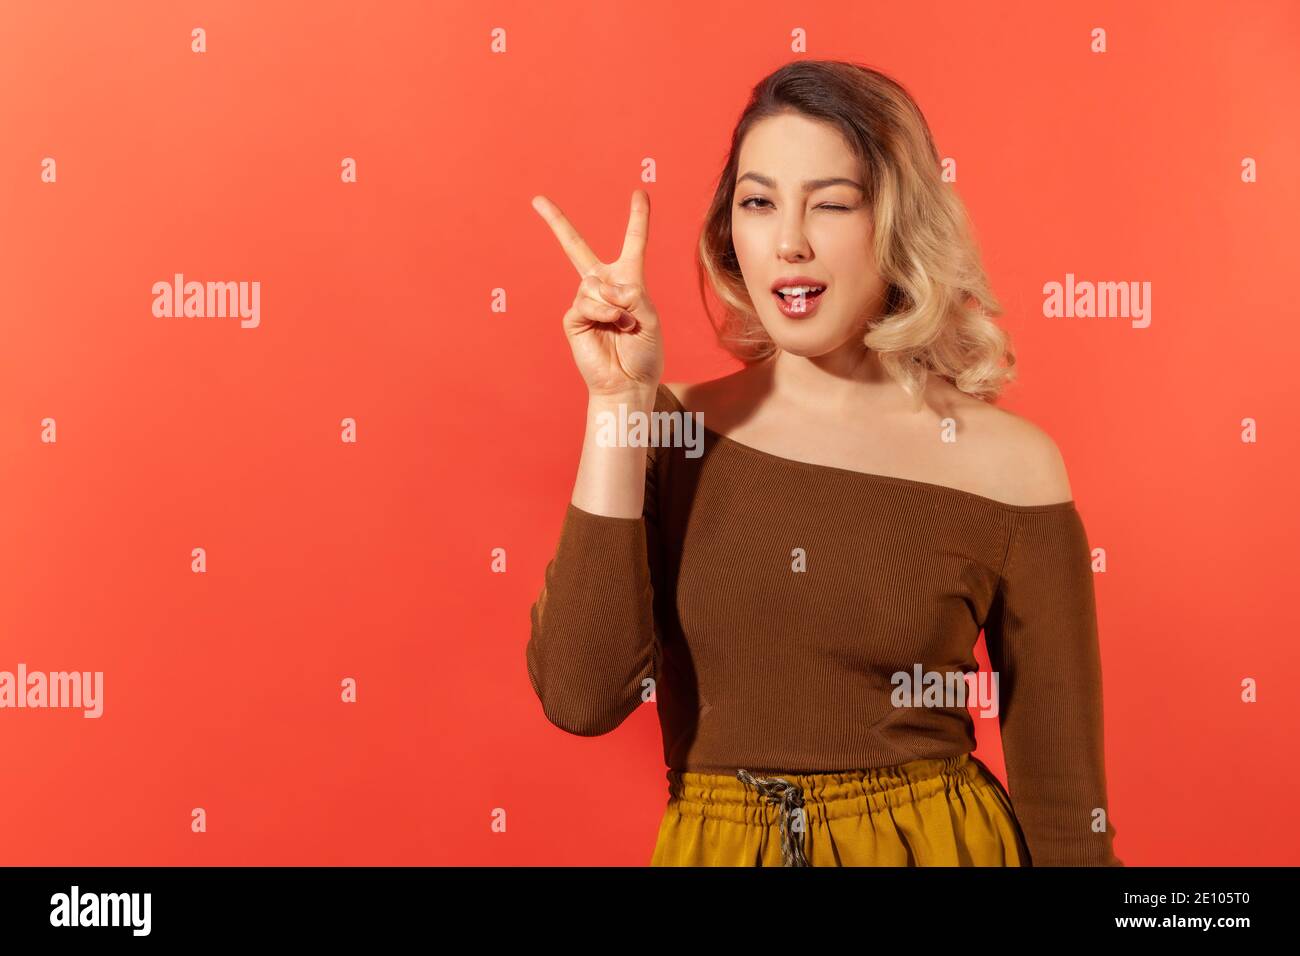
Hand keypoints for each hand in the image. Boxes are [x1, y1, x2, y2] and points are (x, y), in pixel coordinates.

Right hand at [531, 189, 663, 400]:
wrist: (628, 383)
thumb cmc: (644, 353)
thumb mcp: (650, 316)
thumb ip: (630, 292)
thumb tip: (601, 286)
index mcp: (628, 281)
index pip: (632, 243)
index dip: (637, 218)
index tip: (640, 192)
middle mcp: (604, 287)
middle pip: (576, 247)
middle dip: (556, 222)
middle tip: (538, 200)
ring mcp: (586, 302)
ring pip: (593, 283)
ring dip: (614, 304)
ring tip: (624, 324)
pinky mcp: (574, 318)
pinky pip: (586, 302)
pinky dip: (603, 312)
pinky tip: (612, 325)